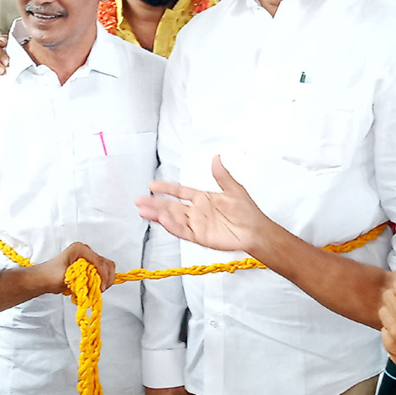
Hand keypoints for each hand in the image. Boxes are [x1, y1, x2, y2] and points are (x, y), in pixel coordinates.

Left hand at [36, 242, 115, 293]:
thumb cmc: (49, 275)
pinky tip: (94, 288)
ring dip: (105, 280)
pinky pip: (101, 273)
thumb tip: (91, 282)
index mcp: (79, 249)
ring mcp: (88, 259)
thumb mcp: (64, 277)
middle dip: (106, 278)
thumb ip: (78, 278)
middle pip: (106, 264)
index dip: (103, 275)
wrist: (42, 279)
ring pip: (106, 269)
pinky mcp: (88, 267)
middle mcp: (85, 252)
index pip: (99, 261)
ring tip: (97, 291)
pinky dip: (101, 281)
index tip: (101, 287)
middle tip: (101, 290)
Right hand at [136, 155, 277, 253]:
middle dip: (154, 203)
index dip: (166, 189)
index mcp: (203, 199)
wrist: (256, 231)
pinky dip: (173, 226)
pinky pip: (183, 231)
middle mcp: (197, 212)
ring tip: (144, 211)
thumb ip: (222, 174)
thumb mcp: (234, 189)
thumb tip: (216, 158)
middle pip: (171, 206)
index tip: (152, 185)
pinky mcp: (200, 236)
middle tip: (139, 200)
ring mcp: (197, 224)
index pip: (180, 192)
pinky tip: (163, 220)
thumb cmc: (247, 211)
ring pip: (173, 218)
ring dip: (159, 215)